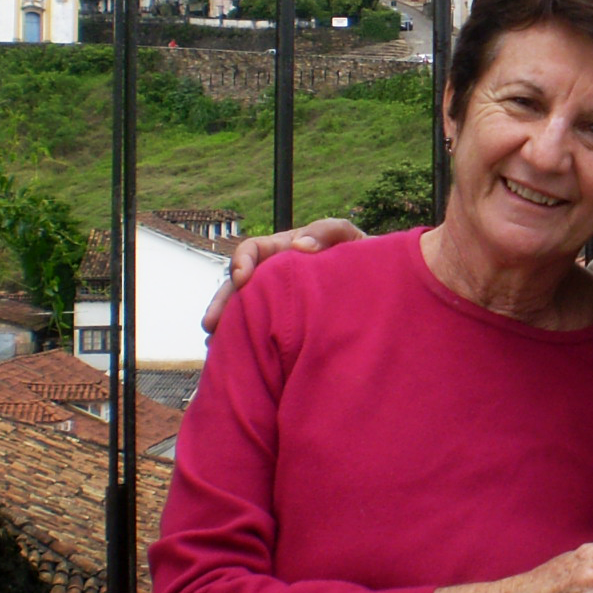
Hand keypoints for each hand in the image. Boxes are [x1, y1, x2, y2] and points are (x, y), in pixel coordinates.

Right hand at [200, 218, 364, 332]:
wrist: (380, 285)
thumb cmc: (361, 255)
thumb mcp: (349, 237)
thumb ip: (328, 231)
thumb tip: (298, 246)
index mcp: (283, 251)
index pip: (252, 250)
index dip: (241, 261)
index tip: (242, 279)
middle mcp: (274, 276)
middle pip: (237, 287)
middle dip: (222, 304)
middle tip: (211, 325)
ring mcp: (277, 302)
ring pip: (244, 312)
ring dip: (227, 327)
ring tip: (216, 348)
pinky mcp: (283, 325)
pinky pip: (260, 332)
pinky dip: (245, 343)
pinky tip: (238, 361)